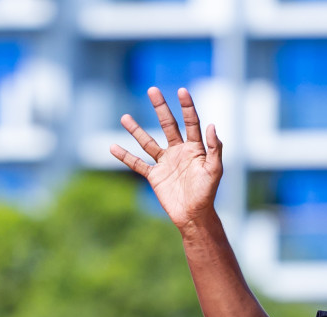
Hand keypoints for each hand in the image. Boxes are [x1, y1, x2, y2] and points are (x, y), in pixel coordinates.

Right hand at [110, 87, 222, 229]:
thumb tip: (212, 126)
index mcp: (195, 148)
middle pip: (168, 125)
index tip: (182, 91)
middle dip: (161, 108)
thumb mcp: (214, 170)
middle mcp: (179, 151)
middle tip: (153, 90)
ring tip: (124, 117)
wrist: (194, 216)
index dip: (187, 107)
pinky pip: (137, 163)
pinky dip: (125, 156)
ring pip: (148, 142)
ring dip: (136, 130)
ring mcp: (165, 162)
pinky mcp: (155, 175)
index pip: (191, 123)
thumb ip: (214, 149)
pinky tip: (112, 147)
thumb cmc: (208, 193)